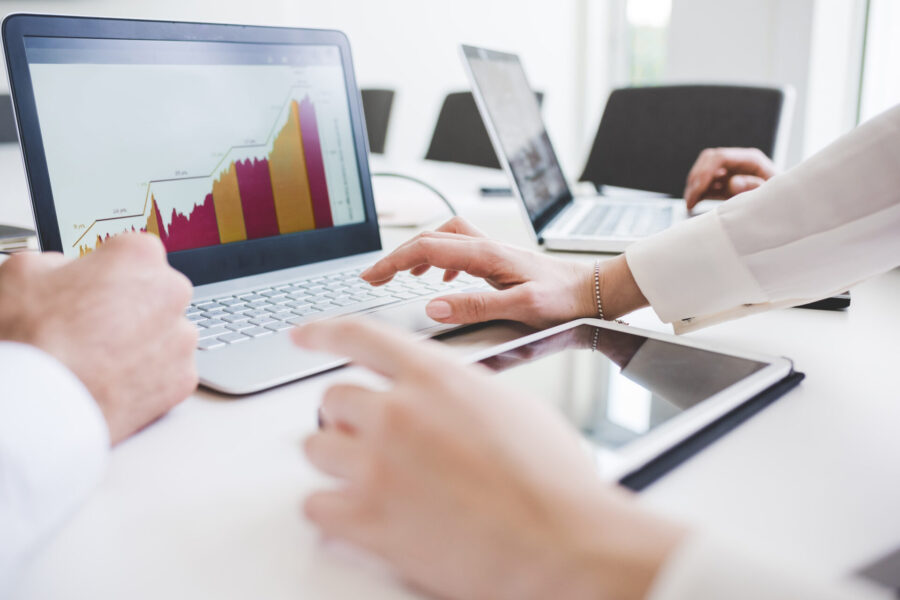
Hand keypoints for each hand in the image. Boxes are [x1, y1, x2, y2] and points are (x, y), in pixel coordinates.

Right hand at [0, 233, 197, 443]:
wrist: (37, 404)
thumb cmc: (30, 336)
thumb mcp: (24, 270)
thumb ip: (59, 263)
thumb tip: (65, 271)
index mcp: (139, 256)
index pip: (135, 254)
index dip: (110, 273)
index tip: (95, 286)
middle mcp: (172, 292)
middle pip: (157, 294)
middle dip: (131, 307)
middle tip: (92, 327)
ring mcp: (181, 339)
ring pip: (165, 334)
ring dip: (141, 343)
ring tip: (99, 359)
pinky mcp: (183, 379)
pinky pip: (168, 371)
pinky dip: (147, 377)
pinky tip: (113, 380)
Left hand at [294, 318, 685, 599]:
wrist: (565, 544)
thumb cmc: (552, 482)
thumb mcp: (511, 407)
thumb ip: (459, 392)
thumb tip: (439, 397)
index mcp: (435, 378)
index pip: (360, 336)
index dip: (323, 332)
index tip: (304, 335)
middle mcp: (399, 414)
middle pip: (333, 398)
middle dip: (349, 418)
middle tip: (371, 438)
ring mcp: (378, 466)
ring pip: (317, 448)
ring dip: (339, 461)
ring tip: (374, 479)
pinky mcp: (368, 520)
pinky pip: (314, 505)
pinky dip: (331, 510)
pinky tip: (358, 514)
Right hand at [361, 217, 645, 326]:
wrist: (594, 291)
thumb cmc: (565, 300)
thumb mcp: (521, 308)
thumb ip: (476, 305)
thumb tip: (434, 305)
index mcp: (486, 255)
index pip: (427, 248)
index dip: (394, 261)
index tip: (372, 275)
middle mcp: (487, 247)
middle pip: (430, 239)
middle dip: (397, 255)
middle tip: (374, 275)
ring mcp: (492, 252)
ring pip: (444, 239)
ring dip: (418, 252)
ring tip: (401, 273)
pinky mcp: (499, 260)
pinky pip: (460, 249)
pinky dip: (441, 258)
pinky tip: (441, 278)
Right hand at [683, 147, 776, 209]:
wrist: (784, 208)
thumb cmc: (780, 200)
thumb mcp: (770, 195)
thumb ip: (752, 186)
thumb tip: (732, 182)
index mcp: (750, 159)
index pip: (720, 157)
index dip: (705, 172)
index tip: (697, 190)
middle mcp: (739, 162)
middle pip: (708, 160)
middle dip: (696, 179)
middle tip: (691, 199)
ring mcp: (731, 171)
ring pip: (704, 170)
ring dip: (694, 186)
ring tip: (690, 204)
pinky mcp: (726, 182)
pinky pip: (707, 183)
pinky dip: (698, 192)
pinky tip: (694, 203)